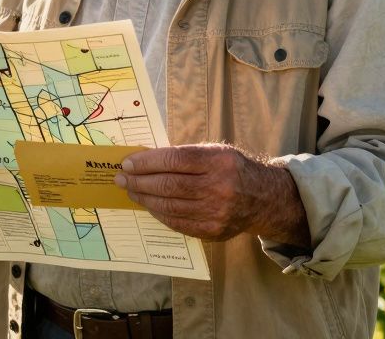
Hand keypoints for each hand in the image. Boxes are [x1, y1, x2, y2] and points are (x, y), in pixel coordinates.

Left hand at [116, 143, 309, 244]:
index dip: (147, 162)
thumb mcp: (215, 152)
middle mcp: (219, 188)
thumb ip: (184, 155)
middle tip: (122, 178)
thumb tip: (144, 161)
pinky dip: (159, 213)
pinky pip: (177, 223)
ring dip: (144, 198)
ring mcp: (216, 212)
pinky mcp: (213, 231)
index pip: (175, 160)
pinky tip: (149, 205)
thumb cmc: (232, 169)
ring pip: (170, 206)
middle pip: (169, 185)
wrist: (263, 199)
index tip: (127, 163)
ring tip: (131, 190)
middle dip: (139, 181)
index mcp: (219, 162)